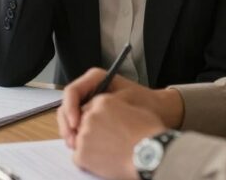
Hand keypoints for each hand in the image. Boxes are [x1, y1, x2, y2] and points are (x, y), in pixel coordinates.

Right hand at [58, 68, 183, 148]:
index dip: (70, 109)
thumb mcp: (123, 101)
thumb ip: (102, 109)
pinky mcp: (91, 115)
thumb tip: (83, 120)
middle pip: (67, 105)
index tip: (76, 125)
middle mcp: (89, 89)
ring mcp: (88, 102)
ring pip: (69, 117)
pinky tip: (82, 146)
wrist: (158, 110)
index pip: (72, 91)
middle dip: (67, 124)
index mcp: (95, 78)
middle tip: (73, 141)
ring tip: (76, 146)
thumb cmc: (145, 102)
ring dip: (70, 132)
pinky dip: (77, 135)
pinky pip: (77, 124)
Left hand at [73, 95, 167, 179]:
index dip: (99, 120)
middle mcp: (90, 115)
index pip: (91, 108)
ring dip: (90, 146)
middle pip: (83, 123)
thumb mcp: (133, 109)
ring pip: (79, 140)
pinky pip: (77, 157)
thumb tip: (112, 116)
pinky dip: (87, 161)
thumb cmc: (150, 133)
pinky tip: (103, 161)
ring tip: (109, 152)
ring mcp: (84, 134)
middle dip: (92, 132)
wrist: (152, 154)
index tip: (106, 129)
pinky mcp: (82, 153)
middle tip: (108, 142)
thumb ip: (116, 108)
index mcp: (103, 101)